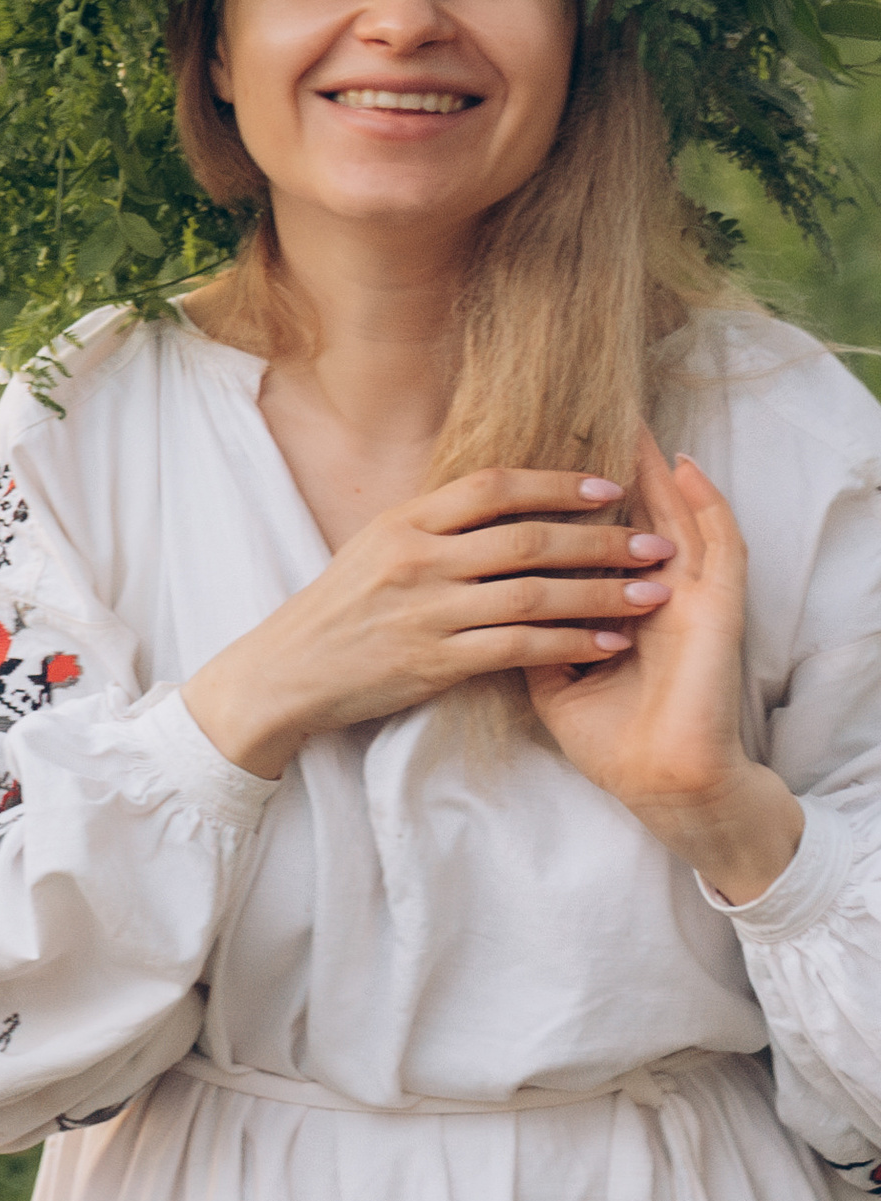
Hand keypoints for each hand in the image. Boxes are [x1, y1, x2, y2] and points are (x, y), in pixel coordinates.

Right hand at [185, 464, 674, 777]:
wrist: (285, 674)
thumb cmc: (334, 612)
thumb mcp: (373, 549)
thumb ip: (433, 527)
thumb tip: (500, 501)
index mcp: (404, 522)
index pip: (493, 487)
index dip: (556, 483)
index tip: (610, 488)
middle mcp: (417, 560)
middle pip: (526, 539)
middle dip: (600, 540)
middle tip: (657, 543)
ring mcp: (426, 612)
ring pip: (533, 594)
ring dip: (601, 593)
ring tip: (653, 593)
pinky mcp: (434, 663)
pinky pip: (519, 648)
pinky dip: (571, 643)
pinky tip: (610, 643)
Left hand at [528, 431, 803, 901]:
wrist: (657, 782)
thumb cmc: (611, 742)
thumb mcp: (553, 687)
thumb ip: (525, 642)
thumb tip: (481, 607)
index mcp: (615, 610)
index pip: (593, 543)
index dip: (575, 503)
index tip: (546, 466)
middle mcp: (654, 596)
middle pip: (636, 518)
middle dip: (618, 472)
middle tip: (600, 418)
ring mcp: (689, 598)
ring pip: (677, 518)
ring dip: (660, 472)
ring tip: (639, 423)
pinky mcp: (717, 609)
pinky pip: (719, 545)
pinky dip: (705, 504)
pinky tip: (687, 469)